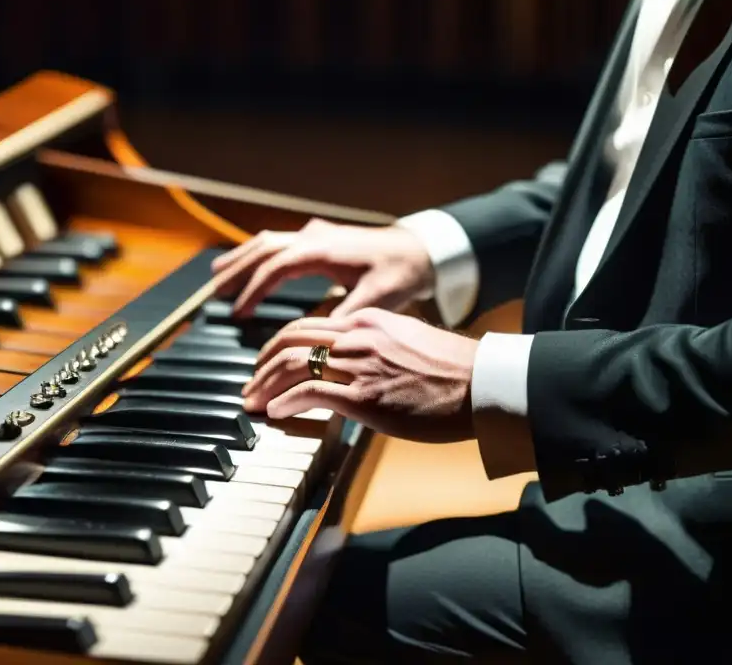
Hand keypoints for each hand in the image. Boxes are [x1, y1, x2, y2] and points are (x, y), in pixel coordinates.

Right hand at [210, 218, 434, 317]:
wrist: (420, 249)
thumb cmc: (400, 272)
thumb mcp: (376, 298)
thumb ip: (344, 316)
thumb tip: (316, 340)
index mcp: (323, 250)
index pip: (276, 267)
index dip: (253, 290)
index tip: (239, 314)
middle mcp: (314, 237)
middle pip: (263, 248)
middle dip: (236, 269)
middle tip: (213, 291)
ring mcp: (316, 235)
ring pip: (269, 242)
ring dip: (243, 258)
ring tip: (218, 276)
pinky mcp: (321, 239)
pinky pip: (280, 244)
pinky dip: (260, 255)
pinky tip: (251, 266)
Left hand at [242, 307, 477, 442]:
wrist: (482, 383)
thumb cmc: (453, 371)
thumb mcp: (408, 342)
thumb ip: (377, 348)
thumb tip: (356, 368)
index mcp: (369, 320)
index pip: (309, 326)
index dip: (281, 345)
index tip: (269, 364)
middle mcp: (359, 336)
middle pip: (292, 338)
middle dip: (262, 362)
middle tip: (250, 382)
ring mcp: (360, 365)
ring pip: (294, 362)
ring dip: (265, 383)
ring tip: (252, 400)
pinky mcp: (366, 396)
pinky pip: (311, 392)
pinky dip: (285, 401)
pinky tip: (275, 412)